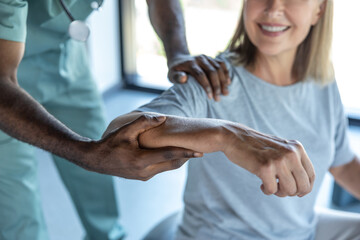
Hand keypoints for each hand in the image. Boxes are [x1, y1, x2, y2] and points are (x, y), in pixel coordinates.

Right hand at [82, 114, 202, 179]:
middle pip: (171, 164)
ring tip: (189, 152)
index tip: (199, 151)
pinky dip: (168, 161)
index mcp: (141, 160)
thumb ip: (144, 122)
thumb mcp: (125, 130)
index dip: (185, 153)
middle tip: (199, 150)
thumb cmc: (110, 143)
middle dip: (186, 157)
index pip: (169, 155)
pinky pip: (160, 169)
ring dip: (178, 160)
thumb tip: (163, 117)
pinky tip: (173, 154)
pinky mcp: (142, 177)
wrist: (96, 160)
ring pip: (167, 167)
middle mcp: (144, 171)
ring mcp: (143, 176)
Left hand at [168, 54, 230, 100]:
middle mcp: (200, 58)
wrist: (179, 58)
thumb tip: (184, 78)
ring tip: (225, 93)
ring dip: (223, 81)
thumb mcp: (172, 74)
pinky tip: (228, 83)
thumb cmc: (175, 71)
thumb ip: (177, 77)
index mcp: (190, 63)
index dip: (206, 86)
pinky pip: (222, 64)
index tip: (209, 97)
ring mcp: (207, 57)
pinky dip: (226, 73)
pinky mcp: (211, 58)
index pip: (201, 74)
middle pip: (212, 71)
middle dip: (216, 86)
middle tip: (218, 98)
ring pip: (219, 68)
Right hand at [223, 126, 314, 196]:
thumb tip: (304, 189)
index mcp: (297, 148)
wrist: (233, 137)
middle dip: (292, 192)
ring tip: (269, 185)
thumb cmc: (255, 146)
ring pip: (289, 190)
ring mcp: (278, 160)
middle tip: (279, 189)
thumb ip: (293, 161)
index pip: (311, 175)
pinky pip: (272, 190)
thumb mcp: (280, 148)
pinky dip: (267, 191)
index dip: (305, 188)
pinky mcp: (265, 167)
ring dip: (279, 193)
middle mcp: (291, 153)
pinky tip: (261, 184)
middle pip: (303, 186)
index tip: (296, 192)